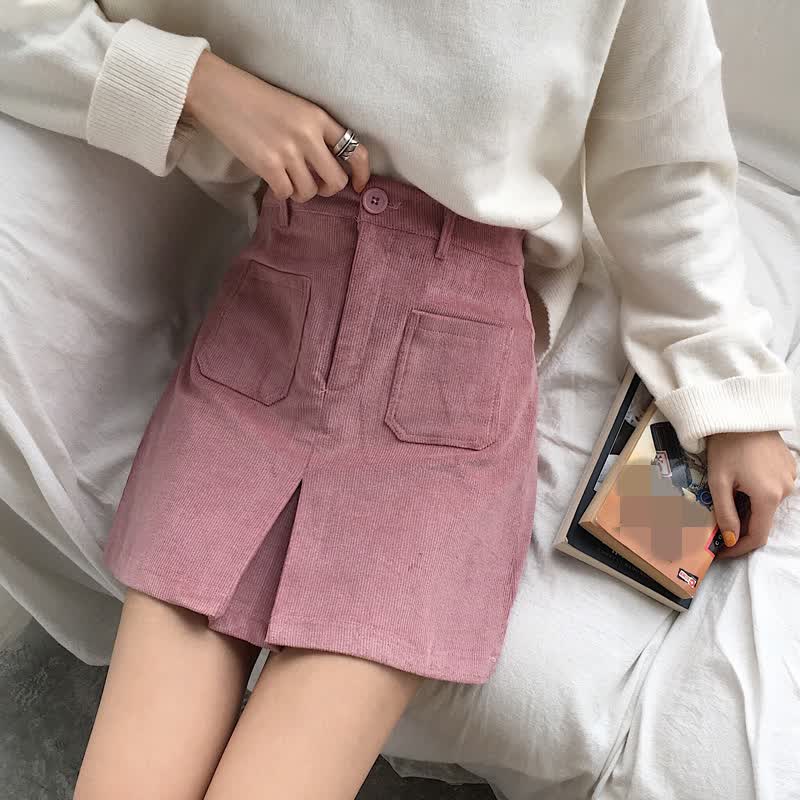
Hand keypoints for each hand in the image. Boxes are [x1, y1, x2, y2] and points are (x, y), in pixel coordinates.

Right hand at [184, 51, 370, 200]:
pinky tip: (275, 180)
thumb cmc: (257, 100)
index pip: (355, 150)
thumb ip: (316, 133)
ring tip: (289, 178)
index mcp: (319, 117)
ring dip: (301, 191)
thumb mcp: (296, 109)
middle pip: (336, 181)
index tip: (359, 185)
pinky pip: (286, 194)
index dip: (362, 174)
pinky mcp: (268, 166)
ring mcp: (288, 152)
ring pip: (311, 192)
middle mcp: (308, 135)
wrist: (220, 93)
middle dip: (328, 189)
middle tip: (316, 184)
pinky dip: (282, 192)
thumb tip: (329, 166)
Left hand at [706, 431, 797, 557]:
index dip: (739, 548)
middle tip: (717, 524)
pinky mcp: (789, 467)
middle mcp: (785, 490)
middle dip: (740, 526)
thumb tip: (730, 539)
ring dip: (748, 507)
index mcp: (768, 496)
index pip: (758, 536)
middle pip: (762, 520)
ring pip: (767, 504)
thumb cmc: (727, 445)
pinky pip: (773, 489)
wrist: (740, 413)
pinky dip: (757, 493)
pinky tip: (741, 481)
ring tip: (726, 497)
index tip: (722, 552)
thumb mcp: (719, 482)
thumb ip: (726, 513)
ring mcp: (790, 478)